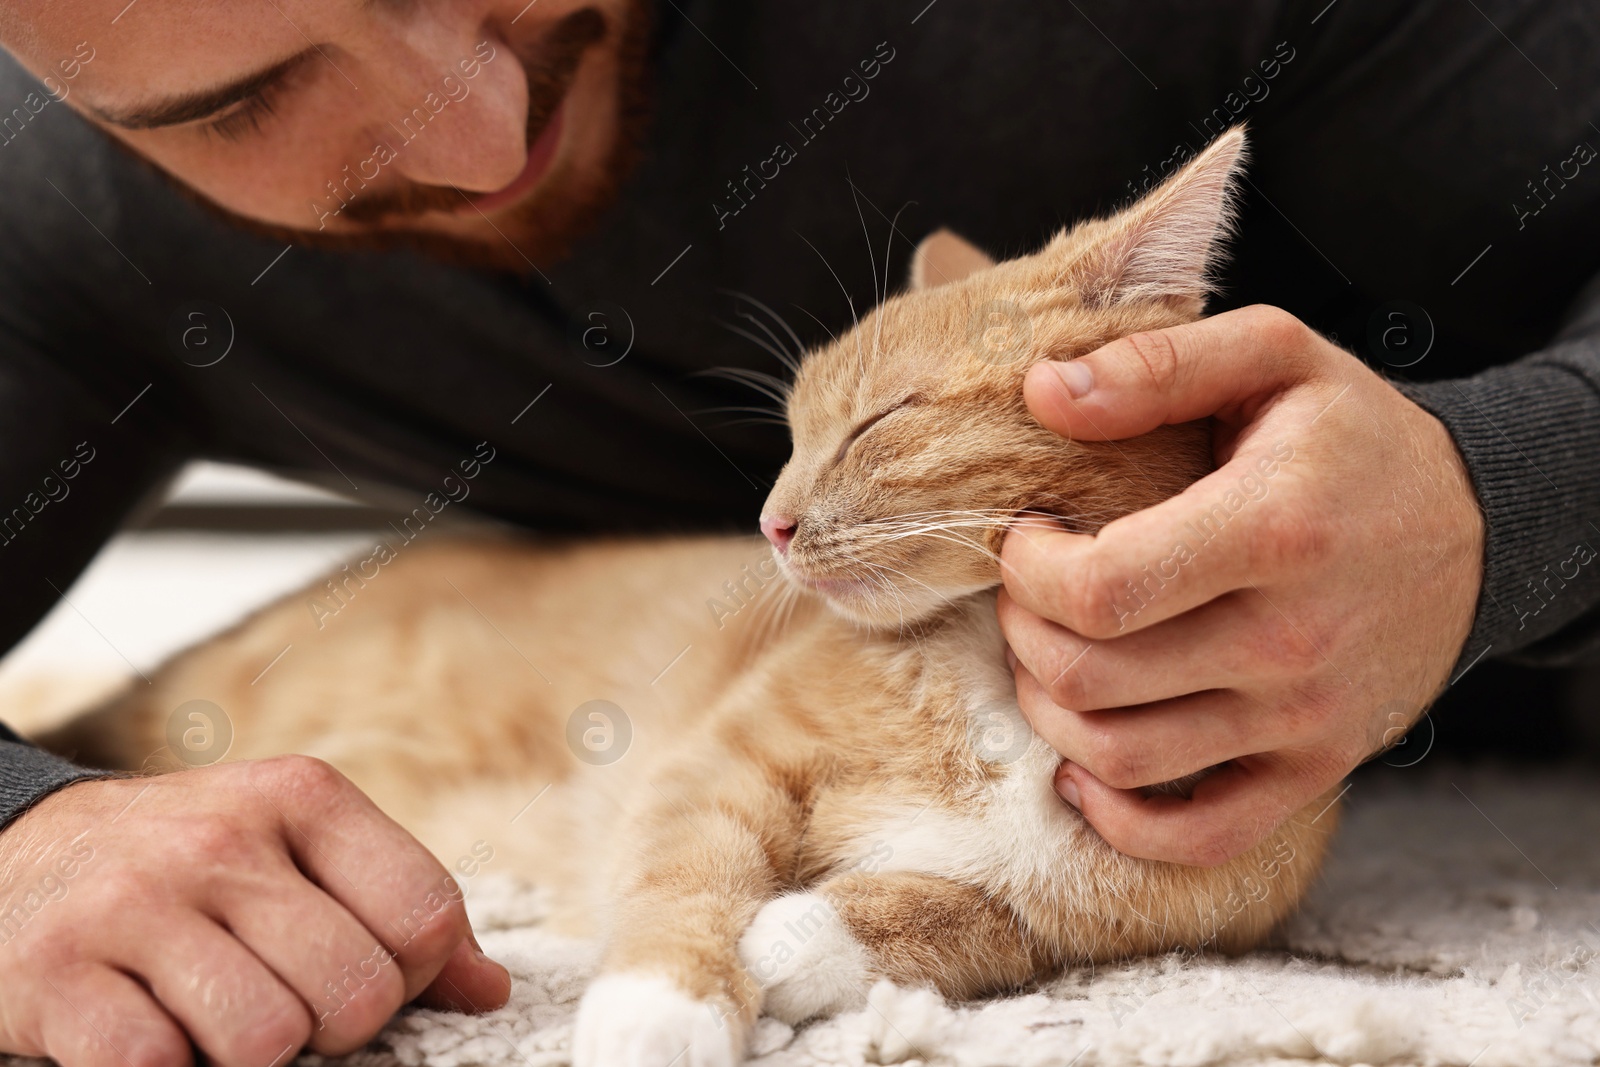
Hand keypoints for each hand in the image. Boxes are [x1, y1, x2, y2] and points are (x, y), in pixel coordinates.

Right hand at [0, 756, 510, 1066]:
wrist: (15, 853)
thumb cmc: (186, 866)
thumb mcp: (296, 852)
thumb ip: (394, 909)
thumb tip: (488, 989)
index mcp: (302, 798)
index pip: (424, 915)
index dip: (412, 975)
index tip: (365, 974)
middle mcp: (221, 839)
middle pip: (355, 990)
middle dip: (333, 1026)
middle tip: (286, 1005)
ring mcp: (134, 904)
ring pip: (266, 1041)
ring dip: (249, 1055)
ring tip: (214, 1015)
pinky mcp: (57, 975)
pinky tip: (149, 1028)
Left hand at [999, 304, 1482, 865]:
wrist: (1478, 528)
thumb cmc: (1354, 440)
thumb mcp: (1274, 357)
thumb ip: (1156, 364)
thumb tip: (1043, 391)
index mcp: (1271, 530)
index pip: (1099, 589)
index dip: (1027, 571)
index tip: (1028, 538)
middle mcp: (1289, 639)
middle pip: (1090, 676)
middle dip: (1023, 630)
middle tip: (1030, 593)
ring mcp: (1304, 718)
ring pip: (1119, 757)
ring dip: (1049, 710)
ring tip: (1052, 652)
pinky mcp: (1315, 769)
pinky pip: (1197, 836)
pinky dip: (1118, 818)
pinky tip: (1084, 765)